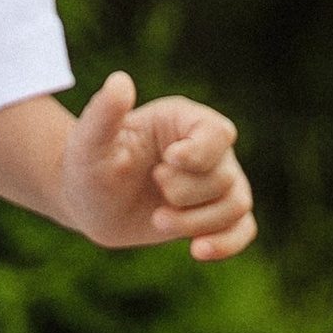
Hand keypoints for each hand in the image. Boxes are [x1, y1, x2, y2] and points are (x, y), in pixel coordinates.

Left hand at [60, 72, 256, 260]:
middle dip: (183, 192)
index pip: (218, 133)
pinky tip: (197, 251)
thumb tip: (120, 80)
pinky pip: (243, 229)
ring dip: (195, 221)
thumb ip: (104, 112)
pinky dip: (227, 243)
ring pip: (236, 205)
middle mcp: (207, 149)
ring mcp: (215, 183)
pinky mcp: (214, 215)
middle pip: (224, 175)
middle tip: (152, 187)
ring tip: (157, 220)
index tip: (164, 163)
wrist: (90, 203)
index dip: (198, 153)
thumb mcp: (88, 141)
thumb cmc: (89, 165)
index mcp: (183, 120)